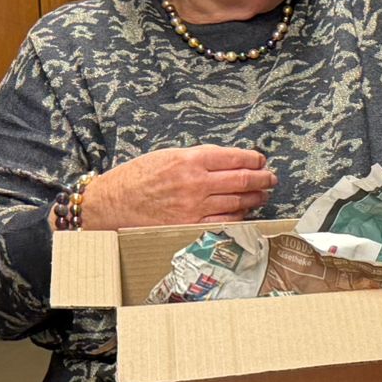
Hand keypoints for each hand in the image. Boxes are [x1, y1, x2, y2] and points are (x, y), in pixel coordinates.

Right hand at [79, 148, 274, 229]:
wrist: (111, 204)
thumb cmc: (139, 177)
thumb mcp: (169, 155)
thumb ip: (201, 157)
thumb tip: (232, 159)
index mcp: (190, 160)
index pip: (236, 158)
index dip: (255, 160)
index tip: (261, 161)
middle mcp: (195, 183)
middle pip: (244, 180)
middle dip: (263, 179)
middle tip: (271, 178)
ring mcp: (194, 207)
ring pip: (239, 202)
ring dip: (256, 198)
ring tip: (262, 195)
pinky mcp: (190, 226)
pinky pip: (226, 221)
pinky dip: (240, 216)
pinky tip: (244, 211)